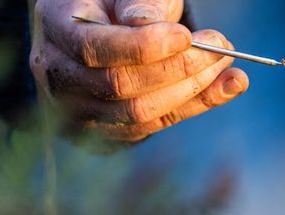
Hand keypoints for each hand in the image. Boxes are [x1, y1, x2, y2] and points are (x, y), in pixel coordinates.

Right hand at [29, 0, 248, 142]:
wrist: (99, 30)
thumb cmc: (114, 4)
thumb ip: (138, 4)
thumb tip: (152, 26)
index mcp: (56, 27)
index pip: (93, 48)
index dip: (142, 47)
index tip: (186, 36)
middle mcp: (58, 74)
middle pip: (118, 85)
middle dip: (177, 68)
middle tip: (220, 47)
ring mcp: (80, 109)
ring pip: (138, 113)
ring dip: (193, 91)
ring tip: (227, 64)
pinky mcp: (109, 131)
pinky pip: (156, 126)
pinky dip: (197, 106)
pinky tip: (228, 85)